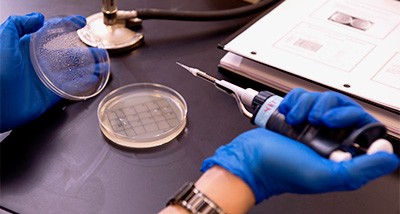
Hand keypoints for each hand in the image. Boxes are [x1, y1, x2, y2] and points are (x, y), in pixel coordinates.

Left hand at [0, 13, 101, 131]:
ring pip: (73, 71)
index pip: (52, 33)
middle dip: (86, 51)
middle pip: (68, 54)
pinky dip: (84, 83)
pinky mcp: (50, 95)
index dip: (67, 26)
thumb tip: (37, 17)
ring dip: (89, 67)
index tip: (80, 22)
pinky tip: (93, 79)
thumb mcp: (2, 40)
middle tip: (99, 50)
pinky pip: (70, 88)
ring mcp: (46, 79)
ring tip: (102, 65)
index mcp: (27, 48)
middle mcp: (38, 63)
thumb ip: (18, 24)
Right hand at [201, 88, 398, 203]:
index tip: (334, 122)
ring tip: (296, 119)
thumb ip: (360, 170)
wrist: (249, 158)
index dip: (352, 118)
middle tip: (314, 119)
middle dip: (327, 108)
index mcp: (340, 156)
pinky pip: (303, 96)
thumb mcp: (322, 175)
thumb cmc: (279, 170)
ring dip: (307, 104)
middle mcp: (328, 140)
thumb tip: (389, 157)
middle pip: (343, 107)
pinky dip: (294, 101)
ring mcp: (311, 126)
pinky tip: (288, 114)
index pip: (364, 127)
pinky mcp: (296, 116)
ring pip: (322, 99)